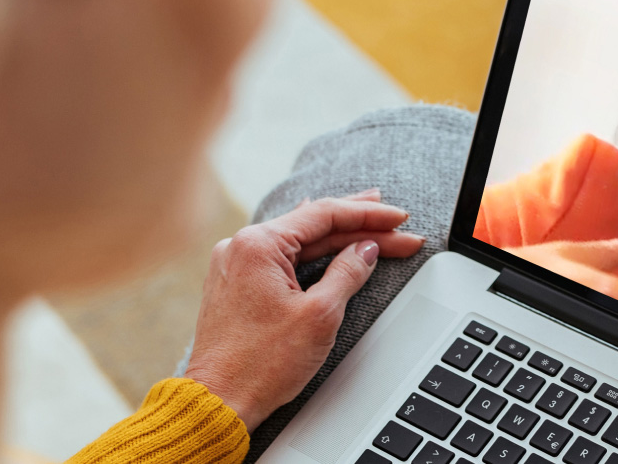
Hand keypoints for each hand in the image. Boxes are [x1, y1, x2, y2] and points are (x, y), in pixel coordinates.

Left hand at [183, 190, 424, 427]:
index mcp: (258, 245)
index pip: (324, 214)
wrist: (218, 402)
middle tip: (396, 219)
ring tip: (369, 224)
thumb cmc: (261, 365)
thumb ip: (347, 273)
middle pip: (312, 224)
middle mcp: (240, 247)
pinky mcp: (235, 285)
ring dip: (336, 238)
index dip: (369, 215)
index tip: (399, 219)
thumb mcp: (320, 315)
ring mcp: (235, 265)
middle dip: (359, 223)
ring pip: (297, 242)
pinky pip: (280, 258)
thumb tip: (366, 250)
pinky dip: (310, 253)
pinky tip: (323, 240)